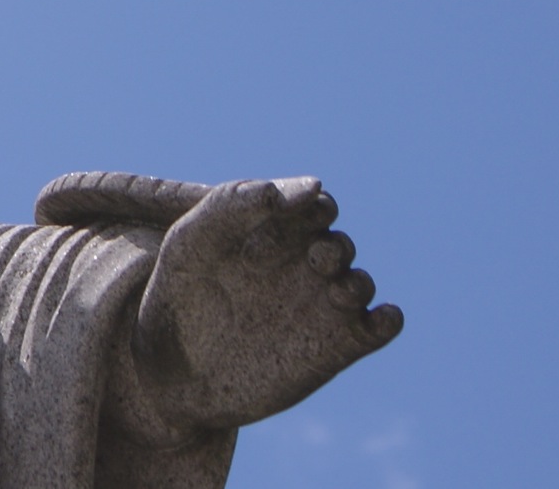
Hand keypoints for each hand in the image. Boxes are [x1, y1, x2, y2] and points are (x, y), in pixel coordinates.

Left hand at [121, 177, 401, 435]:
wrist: (170, 374)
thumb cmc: (177, 297)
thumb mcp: (193, 239)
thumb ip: (238, 200)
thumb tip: (310, 184)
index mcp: (273, 235)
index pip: (314, 205)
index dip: (310, 206)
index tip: (286, 222)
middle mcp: (300, 268)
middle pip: (339, 243)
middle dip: (333, 246)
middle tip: (314, 258)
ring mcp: (319, 308)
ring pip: (361, 283)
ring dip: (357, 282)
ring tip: (336, 290)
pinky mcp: (334, 349)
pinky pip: (382, 327)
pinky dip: (388, 319)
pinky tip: (374, 319)